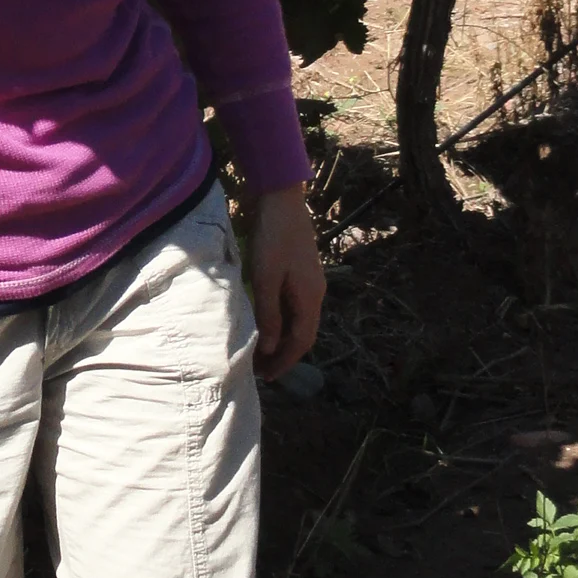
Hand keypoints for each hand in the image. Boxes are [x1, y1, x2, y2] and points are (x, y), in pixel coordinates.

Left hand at [249, 186, 323, 379]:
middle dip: (284, 354)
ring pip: (300, 320)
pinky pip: (296, 307)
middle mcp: (316, 294)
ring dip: (283, 338)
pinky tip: (267, 322)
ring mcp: (311, 282)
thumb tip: (271, 348)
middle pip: (304, 334)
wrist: (282, 201)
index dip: (284, 361)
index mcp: (310, 298)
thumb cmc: (272, 239)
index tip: (267, 377)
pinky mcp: (302, 273)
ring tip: (262, 350)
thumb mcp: (265, 279)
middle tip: (262, 369)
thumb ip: (268, 314)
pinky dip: (283, 321)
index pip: (301, 341)